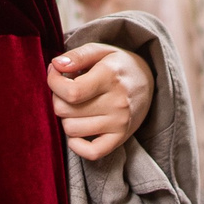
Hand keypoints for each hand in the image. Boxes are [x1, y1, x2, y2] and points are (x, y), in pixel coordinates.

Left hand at [49, 42, 153, 160]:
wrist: (150, 82)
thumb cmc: (118, 65)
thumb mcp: (100, 51)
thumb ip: (77, 55)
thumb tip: (55, 65)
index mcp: (110, 76)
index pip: (71, 91)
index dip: (53, 83)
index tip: (54, 75)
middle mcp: (117, 102)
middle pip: (66, 111)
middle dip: (57, 99)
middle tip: (64, 91)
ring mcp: (120, 123)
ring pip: (72, 130)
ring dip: (65, 118)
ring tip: (74, 106)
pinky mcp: (121, 138)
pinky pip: (92, 153)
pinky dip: (77, 145)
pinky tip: (77, 131)